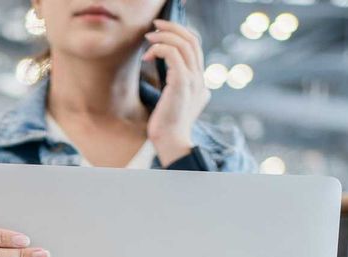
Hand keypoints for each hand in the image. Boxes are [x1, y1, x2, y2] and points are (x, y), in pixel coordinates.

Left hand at [142, 18, 210, 164]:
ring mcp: (193, 80)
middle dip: (172, 27)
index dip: (180, 32)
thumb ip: (181, 86)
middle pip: (192, 40)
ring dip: (163, 37)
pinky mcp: (181, 83)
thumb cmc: (168, 124)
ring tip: (148, 39)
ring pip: (183, 44)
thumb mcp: (177, 102)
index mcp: (200, 80)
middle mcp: (200, 78)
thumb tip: (174, 76)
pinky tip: (147, 56)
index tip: (162, 30)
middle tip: (154, 26)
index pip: (196, 46)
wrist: (170, 140)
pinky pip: (172, 54)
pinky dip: (159, 49)